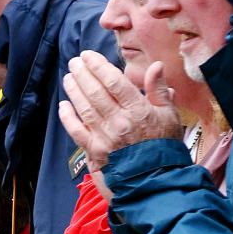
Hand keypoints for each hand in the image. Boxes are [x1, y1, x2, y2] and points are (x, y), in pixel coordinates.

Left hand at [58, 53, 180, 172]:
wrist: (156, 178)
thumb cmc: (164, 144)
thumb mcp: (169, 115)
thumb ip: (159, 90)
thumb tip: (156, 65)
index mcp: (139, 111)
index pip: (114, 82)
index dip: (99, 66)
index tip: (88, 55)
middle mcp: (119, 122)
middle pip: (96, 93)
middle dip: (83, 74)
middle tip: (75, 62)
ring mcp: (105, 137)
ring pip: (84, 109)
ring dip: (74, 91)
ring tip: (69, 77)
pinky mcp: (95, 151)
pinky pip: (76, 131)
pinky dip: (68, 117)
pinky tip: (63, 105)